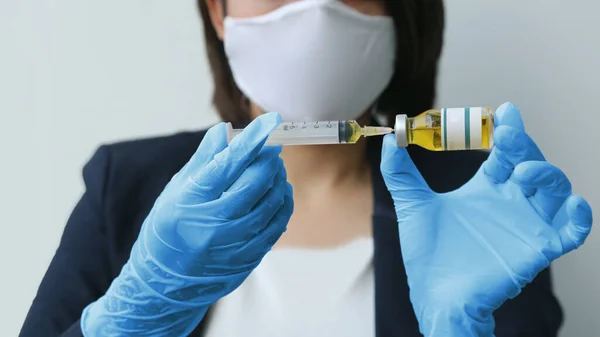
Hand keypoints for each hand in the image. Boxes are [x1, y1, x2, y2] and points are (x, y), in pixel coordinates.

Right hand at [82, 112, 292, 335]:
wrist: (163, 284)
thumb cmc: (166, 231)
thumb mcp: (176, 191)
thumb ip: (204, 160)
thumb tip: (225, 130)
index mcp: (190, 201)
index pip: (227, 164)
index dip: (253, 140)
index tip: (271, 120)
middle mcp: (212, 224)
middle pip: (254, 183)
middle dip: (268, 160)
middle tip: (270, 150)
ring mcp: (232, 245)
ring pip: (270, 205)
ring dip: (278, 181)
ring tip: (274, 171)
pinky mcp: (247, 259)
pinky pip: (275, 228)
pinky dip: (282, 206)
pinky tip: (279, 195)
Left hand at [380, 103, 592, 336]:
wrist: (435, 296)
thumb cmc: (428, 254)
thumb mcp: (412, 205)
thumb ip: (400, 173)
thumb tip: (390, 137)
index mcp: (487, 188)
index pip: (505, 152)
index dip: (507, 130)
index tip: (504, 111)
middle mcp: (511, 202)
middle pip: (531, 163)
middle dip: (523, 145)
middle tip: (506, 134)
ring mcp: (526, 225)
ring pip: (555, 190)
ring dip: (546, 175)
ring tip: (523, 171)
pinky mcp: (537, 250)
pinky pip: (570, 232)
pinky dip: (578, 218)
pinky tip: (572, 204)